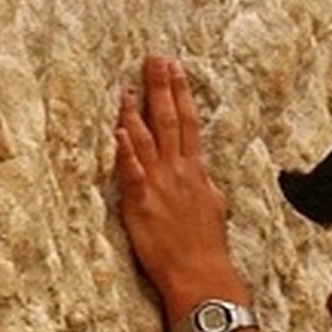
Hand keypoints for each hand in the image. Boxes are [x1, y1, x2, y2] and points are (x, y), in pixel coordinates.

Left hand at [115, 56, 246, 321]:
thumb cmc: (206, 245)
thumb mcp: (213, 206)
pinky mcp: (141, 204)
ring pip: (147, 140)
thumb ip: (202, 185)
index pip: (188, 122)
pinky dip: (125, 152)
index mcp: (194, 171)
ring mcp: (159, 186)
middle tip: (153, 58)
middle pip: (169, 121)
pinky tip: (118, 133)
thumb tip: (200, 175)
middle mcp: (177, 172)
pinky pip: (132, 174)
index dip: (181, 92)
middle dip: (161, 87)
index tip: (175, 68)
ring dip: (137, 112)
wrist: (200, 273)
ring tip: (129, 86)